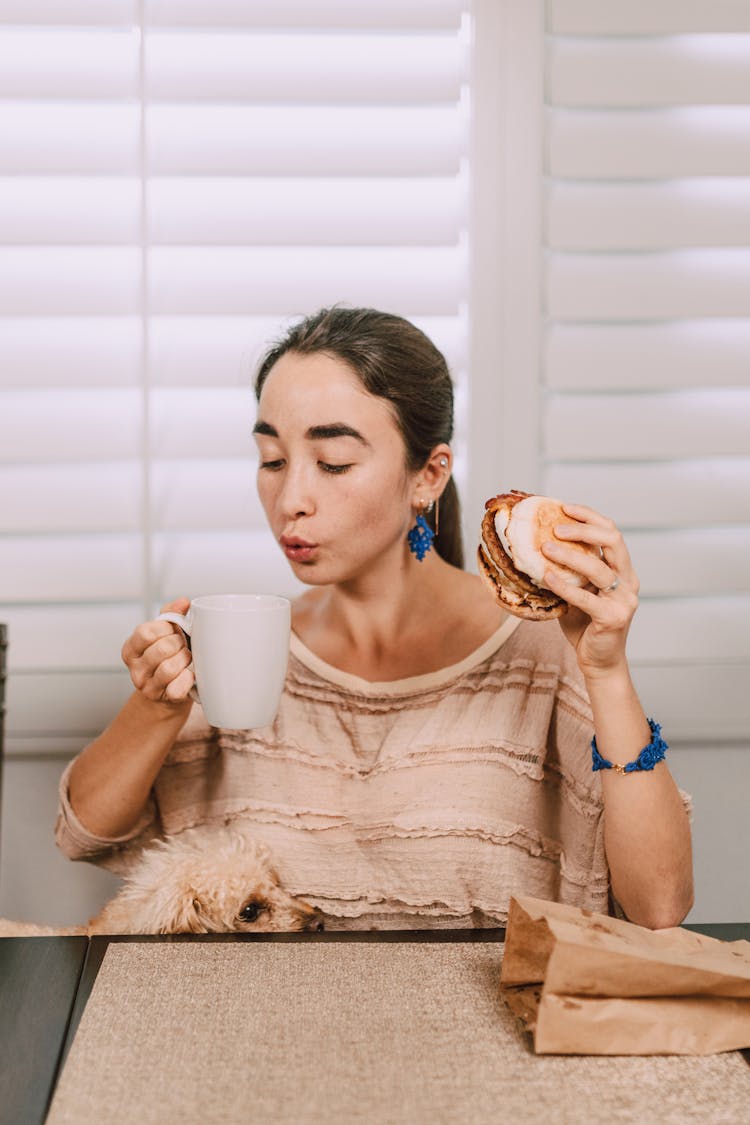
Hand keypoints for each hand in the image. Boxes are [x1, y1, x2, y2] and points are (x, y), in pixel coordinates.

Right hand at [121, 597, 194, 704]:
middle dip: (179, 643)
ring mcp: (147, 686)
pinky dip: (187, 679)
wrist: (170, 691)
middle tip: (183, 645)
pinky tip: (189, 674)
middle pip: (161, 649)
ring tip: (187, 658)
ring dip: (185, 660)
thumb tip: (183, 602)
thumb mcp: (164, 633)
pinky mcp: (163, 698)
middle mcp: (135, 668)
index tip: (173, 630)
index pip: (145, 633)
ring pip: (169, 668)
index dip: (166, 629)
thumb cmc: (168, 656)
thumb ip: (171, 614)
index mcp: (131, 648)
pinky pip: (177, 688)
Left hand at [540, 504, 639, 677]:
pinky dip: (564, 586)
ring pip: (599, 568)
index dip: (589, 516)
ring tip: (545, 548)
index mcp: (622, 569)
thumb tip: (536, 543)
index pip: (611, 532)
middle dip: (584, 529)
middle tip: (555, 527)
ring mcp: (624, 600)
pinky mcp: (614, 618)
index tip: (565, 508)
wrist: (598, 662)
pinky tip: (546, 576)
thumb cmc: (585, 624)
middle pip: (613, 541)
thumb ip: (568, 571)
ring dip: (570, 555)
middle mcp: (628, 580)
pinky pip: (586, 597)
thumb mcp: (577, 591)